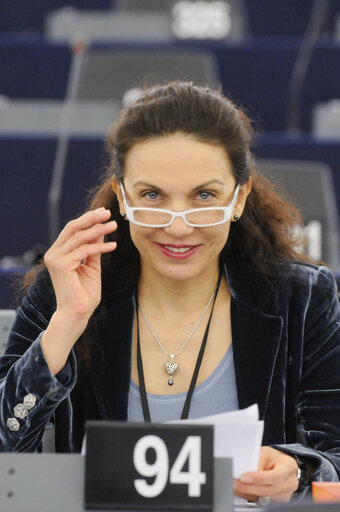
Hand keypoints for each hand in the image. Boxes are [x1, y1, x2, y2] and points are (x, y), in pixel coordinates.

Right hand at [44, 207, 116, 324]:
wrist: (77, 314)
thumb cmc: (83, 294)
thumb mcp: (91, 266)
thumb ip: (94, 248)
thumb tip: (100, 230)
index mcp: (58, 253)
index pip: (72, 229)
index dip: (88, 219)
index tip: (104, 213)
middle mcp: (53, 254)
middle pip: (73, 228)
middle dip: (91, 218)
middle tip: (108, 213)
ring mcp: (55, 259)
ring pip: (79, 237)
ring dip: (99, 230)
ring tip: (114, 226)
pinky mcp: (61, 265)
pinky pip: (84, 250)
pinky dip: (100, 246)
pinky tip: (113, 246)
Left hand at [234, 446, 298, 502]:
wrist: (284, 465)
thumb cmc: (274, 458)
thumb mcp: (266, 452)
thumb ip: (257, 461)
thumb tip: (246, 472)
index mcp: (288, 467)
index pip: (274, 476)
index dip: (258, 479)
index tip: (244, 478)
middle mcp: (290, 483)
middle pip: (268, 490)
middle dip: (248, 488)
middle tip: (234, 483)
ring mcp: (286, 494)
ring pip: (265, 497)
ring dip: (248, 493)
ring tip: (235, 486)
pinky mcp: (280, 501)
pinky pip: (264, 500)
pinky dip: (252, 495)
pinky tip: (243, 490)